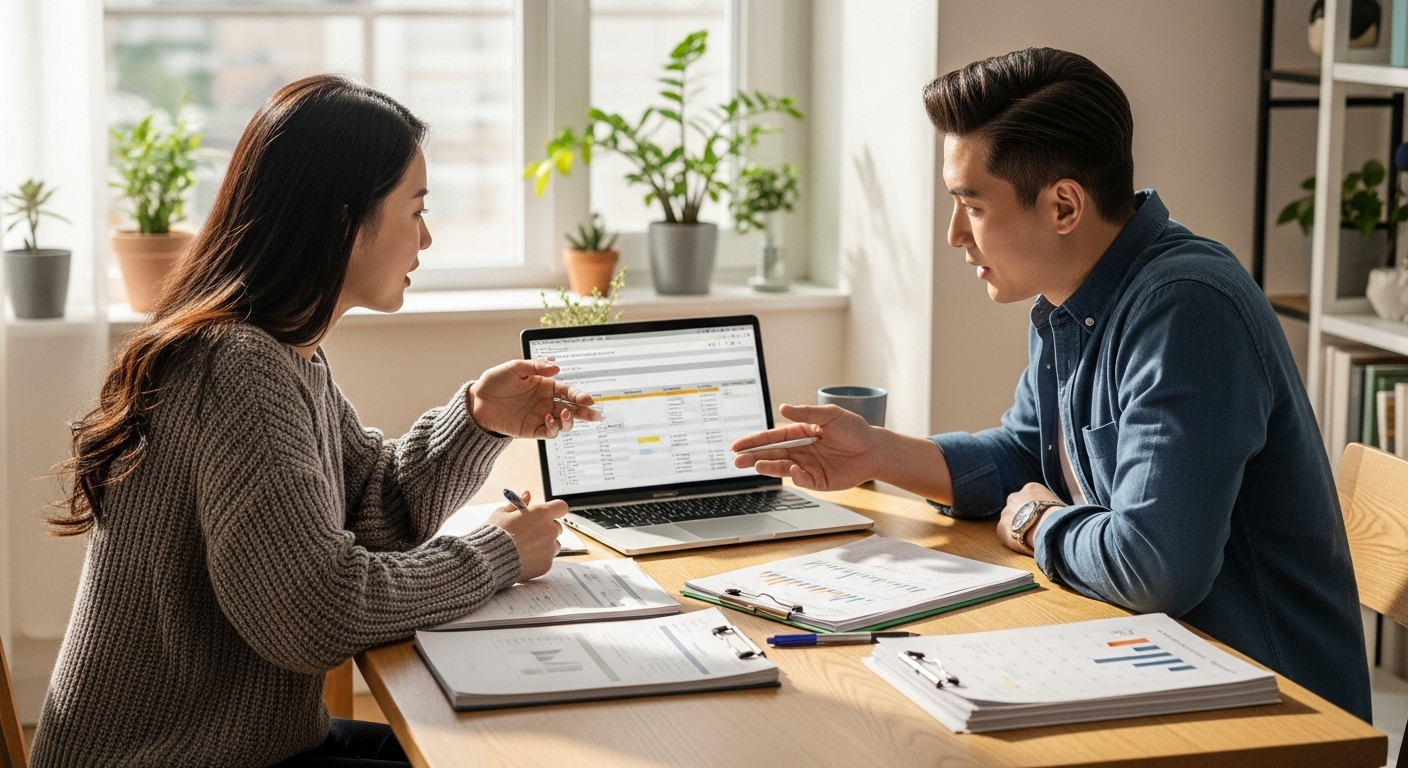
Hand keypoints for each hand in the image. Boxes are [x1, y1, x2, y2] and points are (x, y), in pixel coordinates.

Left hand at [468, 358, 601, 438]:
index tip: (587, 399)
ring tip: (564, 413)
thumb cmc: (495, 382)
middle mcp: (546, 402)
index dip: (579, 395)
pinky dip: (554, 428)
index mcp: (545, 386)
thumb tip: (557, 368)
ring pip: (564, 423)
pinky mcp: (532, 429)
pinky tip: (548, 418)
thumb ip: (536, 367)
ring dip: (569, 420)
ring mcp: (540, 416)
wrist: (477, 402)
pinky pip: (550, 432)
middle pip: (572, 408)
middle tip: (595, 414)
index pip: (568, 391)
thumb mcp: (515, 367)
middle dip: (585, 412)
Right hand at [485, 490, 564, 580]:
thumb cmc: (495, 534)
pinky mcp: (546, 564)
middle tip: (528, 532)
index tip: (547, 514)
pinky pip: (547, 560)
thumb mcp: (502, 513)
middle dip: (546, 528)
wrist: (489, 560)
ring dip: (544, 544)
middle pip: (557, 527)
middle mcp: (550, 530)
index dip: (555, 509)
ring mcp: (550, 549)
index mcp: (542, 514)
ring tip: (525, 548)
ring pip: (554, 544)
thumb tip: (526, 494)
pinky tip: (524, 559)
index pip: (561, 507)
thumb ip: (518, 503)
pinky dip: (538, 559)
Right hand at [731, 404, 881, 491]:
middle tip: (736, 460)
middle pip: (772, 454)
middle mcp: (801, 451)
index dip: (755, 440)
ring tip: (755, 465)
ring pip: (782, 468)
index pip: (772, 437)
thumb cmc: (855, 430)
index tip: (738, 444)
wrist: (875, 450)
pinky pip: (801, 480)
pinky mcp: (817, 480)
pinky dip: (794, 476)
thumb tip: (783, 408)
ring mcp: (808, 466)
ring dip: (768, 467)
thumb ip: (807, 413)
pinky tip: (792, 470)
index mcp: (801, 433)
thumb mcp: (830, 415)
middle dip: (753, 456)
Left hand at [998, 483, 1061, 555]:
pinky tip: (1022, 543)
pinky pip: (1005, 533)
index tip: (1038, 516)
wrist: (1048, 527)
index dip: (1033, 507)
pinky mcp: (1001, 527)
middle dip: (1020, 514)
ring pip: (1008, 519)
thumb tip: (1054, 514)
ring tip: (1027, 536)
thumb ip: (1049, 506)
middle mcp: (1015, 497)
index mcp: (1030, 488)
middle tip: (1031, 526)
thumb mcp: (1057, 504)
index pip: (1028, 496)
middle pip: (1015, 505)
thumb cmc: (1059, 516)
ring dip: (1015, 526)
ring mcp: (1006, 512)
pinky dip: (1011, 538)